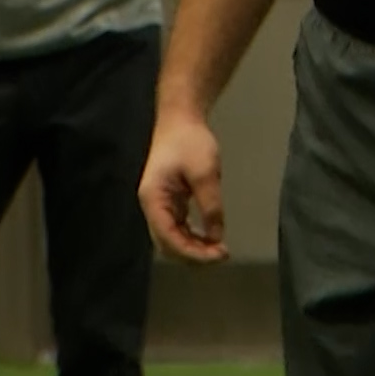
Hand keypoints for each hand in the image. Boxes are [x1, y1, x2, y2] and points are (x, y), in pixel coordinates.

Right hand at [138, 113, 229, 263]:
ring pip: (172, 238)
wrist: (181, 120)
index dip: (193, 252)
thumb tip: (216, 236)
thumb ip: (211, 206)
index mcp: (154, 199)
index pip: (169, 238)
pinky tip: (210, 238)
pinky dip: (192, 236)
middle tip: (222, 255)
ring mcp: (159, 205)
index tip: (218, 255)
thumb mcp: (206, 173)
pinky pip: (177, 228)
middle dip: (193, 255)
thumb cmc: (190, 142)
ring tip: (219, 250)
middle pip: (167, 244)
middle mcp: (152, 206)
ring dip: (193, 248)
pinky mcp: (169, 202)